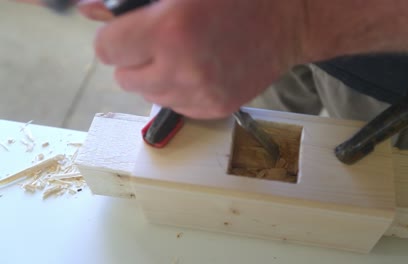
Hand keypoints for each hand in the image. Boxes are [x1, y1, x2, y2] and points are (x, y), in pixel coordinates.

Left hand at [82, 0, 305, 118]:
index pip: (106, 50)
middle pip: (124, 79)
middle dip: (135, 59)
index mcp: (169, 30)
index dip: (116, 39)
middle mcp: (182, 68)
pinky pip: (176, 106)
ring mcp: (200, 94)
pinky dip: (180, 91)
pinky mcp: (215, 109)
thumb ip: (133, 2)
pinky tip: (199, 70)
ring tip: (182, 56)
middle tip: (159, 43)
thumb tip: (90, 11)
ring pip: (150, 95)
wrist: (287, 20)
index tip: (128, 34)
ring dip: (156, 77)